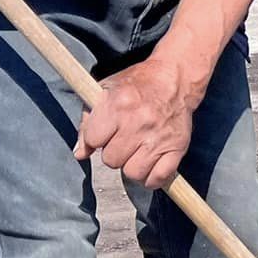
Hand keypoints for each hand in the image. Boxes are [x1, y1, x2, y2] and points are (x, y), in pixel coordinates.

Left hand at [73, 57, 193, 188]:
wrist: (175, 79)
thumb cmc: (137, 85)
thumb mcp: (105, 92)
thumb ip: (88, 123)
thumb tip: (80, 154)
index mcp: (118, 105)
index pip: (93, 140)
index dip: (96, 139)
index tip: (104, 134)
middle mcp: (138, 122)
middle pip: (111, 160)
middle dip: (114, 153)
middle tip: (124, 141)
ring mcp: (159, 138)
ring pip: (133, 173)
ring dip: (132, 167)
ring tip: (136, 154)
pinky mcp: (177, 148)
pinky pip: (158, 178)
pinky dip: (152, 178)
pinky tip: (150, 166)